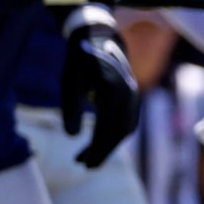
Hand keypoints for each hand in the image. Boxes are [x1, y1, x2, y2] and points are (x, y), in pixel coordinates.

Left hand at [59, 8, 139, 166]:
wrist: (99, 36)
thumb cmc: (80, 59)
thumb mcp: (69, 81)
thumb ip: (69, 108)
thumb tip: (71, 135)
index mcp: (113, 91)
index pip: (106, 128)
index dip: (96, 148)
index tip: (84, 163)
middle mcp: (129, 95)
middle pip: (119, 132)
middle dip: (103, 152)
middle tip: (87, 167)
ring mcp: (134, 96)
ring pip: (125, 129)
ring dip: (108, 145)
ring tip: (88, 158)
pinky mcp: (132, 98)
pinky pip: (127, 122)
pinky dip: (115, 135)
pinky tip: (100, 142)